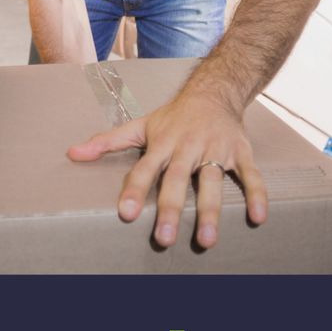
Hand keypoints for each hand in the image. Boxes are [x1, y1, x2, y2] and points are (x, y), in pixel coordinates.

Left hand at [67, 93, 267, 249]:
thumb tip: (73, 154)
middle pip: (177, 181)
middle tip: (164, 238)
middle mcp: (188, 147)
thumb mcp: (140, 125)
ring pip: (212, 183)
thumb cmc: (173, 116)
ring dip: (211, 212)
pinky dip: (257, 195)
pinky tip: (258, 218)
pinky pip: (250, 175)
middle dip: (171, 210)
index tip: (126, 213)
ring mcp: (215, 149)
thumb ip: (108, 142)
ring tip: (206, 240)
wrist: (214, 90)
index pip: (145, 170)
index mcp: (162, 143)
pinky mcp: (240, 152)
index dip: (135, 191)